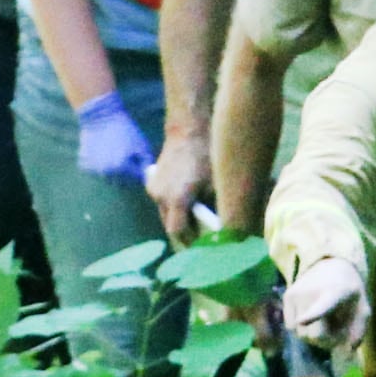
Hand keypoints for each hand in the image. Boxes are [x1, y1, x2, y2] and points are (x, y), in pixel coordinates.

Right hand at [77, 90, 154, 186]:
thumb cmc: (124, 129)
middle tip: (127, 158)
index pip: (136, 180)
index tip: (139, 163)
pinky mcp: (85, 166)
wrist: (100, 117)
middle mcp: (106, 172)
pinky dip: (100, 166)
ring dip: (113, 171)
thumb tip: (151, 175)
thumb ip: (146, 162)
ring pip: (108, 178)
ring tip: (115, 154)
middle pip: (121, 182)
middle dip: (127, 174)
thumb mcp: (141, 144)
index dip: (139, 171)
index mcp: (122, 168)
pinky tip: (103, 152)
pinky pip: (96, 171)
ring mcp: (94, 170)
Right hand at [148, 128, 213, 242]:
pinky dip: (173, 208)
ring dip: (179, 220)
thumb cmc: (206, 155)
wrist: (188, 129)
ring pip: (165, 214)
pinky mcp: (152, 181)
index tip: (202, 247)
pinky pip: (162, 203)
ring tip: (197, 223)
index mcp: (176, 198)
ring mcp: (154, 188)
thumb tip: (223, 228)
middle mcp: (160, 196)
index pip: (178, 231)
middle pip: (170, 225)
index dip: (190, 242)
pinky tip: (188, 205)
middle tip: (202, 239)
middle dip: (186, 233)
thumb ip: (215, 208)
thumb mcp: (216, 183)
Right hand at [284, 258, 368, 358]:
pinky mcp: (287, 295)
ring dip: (313, 335)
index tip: (301, 321)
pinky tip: (312, 317)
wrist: (333, 264)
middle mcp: (312, 292)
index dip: (311, 315)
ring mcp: (297, 293)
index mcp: (335, 294)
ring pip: (300, 333)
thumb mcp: (363, 308)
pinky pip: (291, 327)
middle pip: (313, 335)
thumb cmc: (350, 291)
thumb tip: (348, 351)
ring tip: (325, 321)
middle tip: (336, 332)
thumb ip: (358, 331)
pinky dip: (302, 328)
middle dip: (325, 341)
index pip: (322, 307)